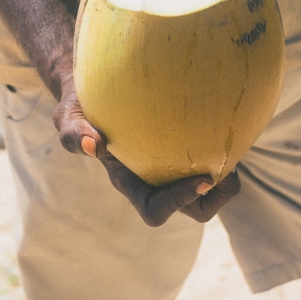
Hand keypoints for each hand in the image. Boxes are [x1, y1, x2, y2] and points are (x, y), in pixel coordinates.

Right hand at [53, 76, 240, 225]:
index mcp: (129, 183)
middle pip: (193, 210)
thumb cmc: (81, 107)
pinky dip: (222, 151)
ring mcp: (171, 167)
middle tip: (229, 170)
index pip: (155, 210)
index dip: (179, 202)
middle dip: (215, 197)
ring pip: (209, 191)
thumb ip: (73, 133)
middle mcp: (154, 181)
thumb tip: (93, 146)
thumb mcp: (68, 117)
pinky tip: (227, 123)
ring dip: (226, 179)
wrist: (94, 90)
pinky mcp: (184, 148)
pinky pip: (210, 160)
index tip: (203, 177)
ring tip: (232, 148)